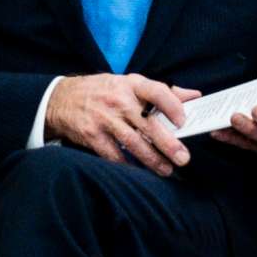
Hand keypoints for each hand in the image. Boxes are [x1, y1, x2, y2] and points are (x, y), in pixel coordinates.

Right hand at [45, 73, 198, 175]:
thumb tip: (194, 96)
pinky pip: (113, 154)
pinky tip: (139, 172)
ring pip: (133, 142)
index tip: (184, 121)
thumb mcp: (129, 84)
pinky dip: (127, 165)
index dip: (172, 106)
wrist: (62, 99)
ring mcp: (104, 118)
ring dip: (152, 159)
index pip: (156, 91)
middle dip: (167, 143)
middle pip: (148, 123)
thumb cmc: (103, 91)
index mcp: (131, 84)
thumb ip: (162, 91)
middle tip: (183, 158)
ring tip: (166, 170)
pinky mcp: (92, 135)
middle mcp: (118, 100)